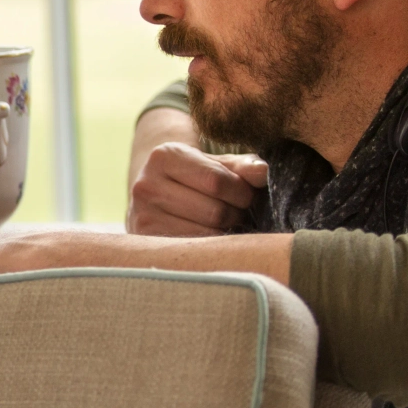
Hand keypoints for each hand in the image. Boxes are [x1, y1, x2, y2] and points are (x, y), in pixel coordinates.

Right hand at [126, 142, 266, 236]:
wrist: (155, 193)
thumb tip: (265, 173)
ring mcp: (143, 215)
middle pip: (214, 211)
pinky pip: (193, 251)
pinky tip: (210, 237)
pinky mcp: (146, 240)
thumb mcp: (218, 164)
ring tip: (223, 223)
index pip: (217, 180)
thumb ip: (243, 167)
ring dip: (226, 233)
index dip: (242, 193)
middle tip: (237, 212)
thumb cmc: (195, 176)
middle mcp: (146, 184)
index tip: (247, 195)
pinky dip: (210, 247)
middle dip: (236, 214)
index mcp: (164, 156)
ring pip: (206, 235)